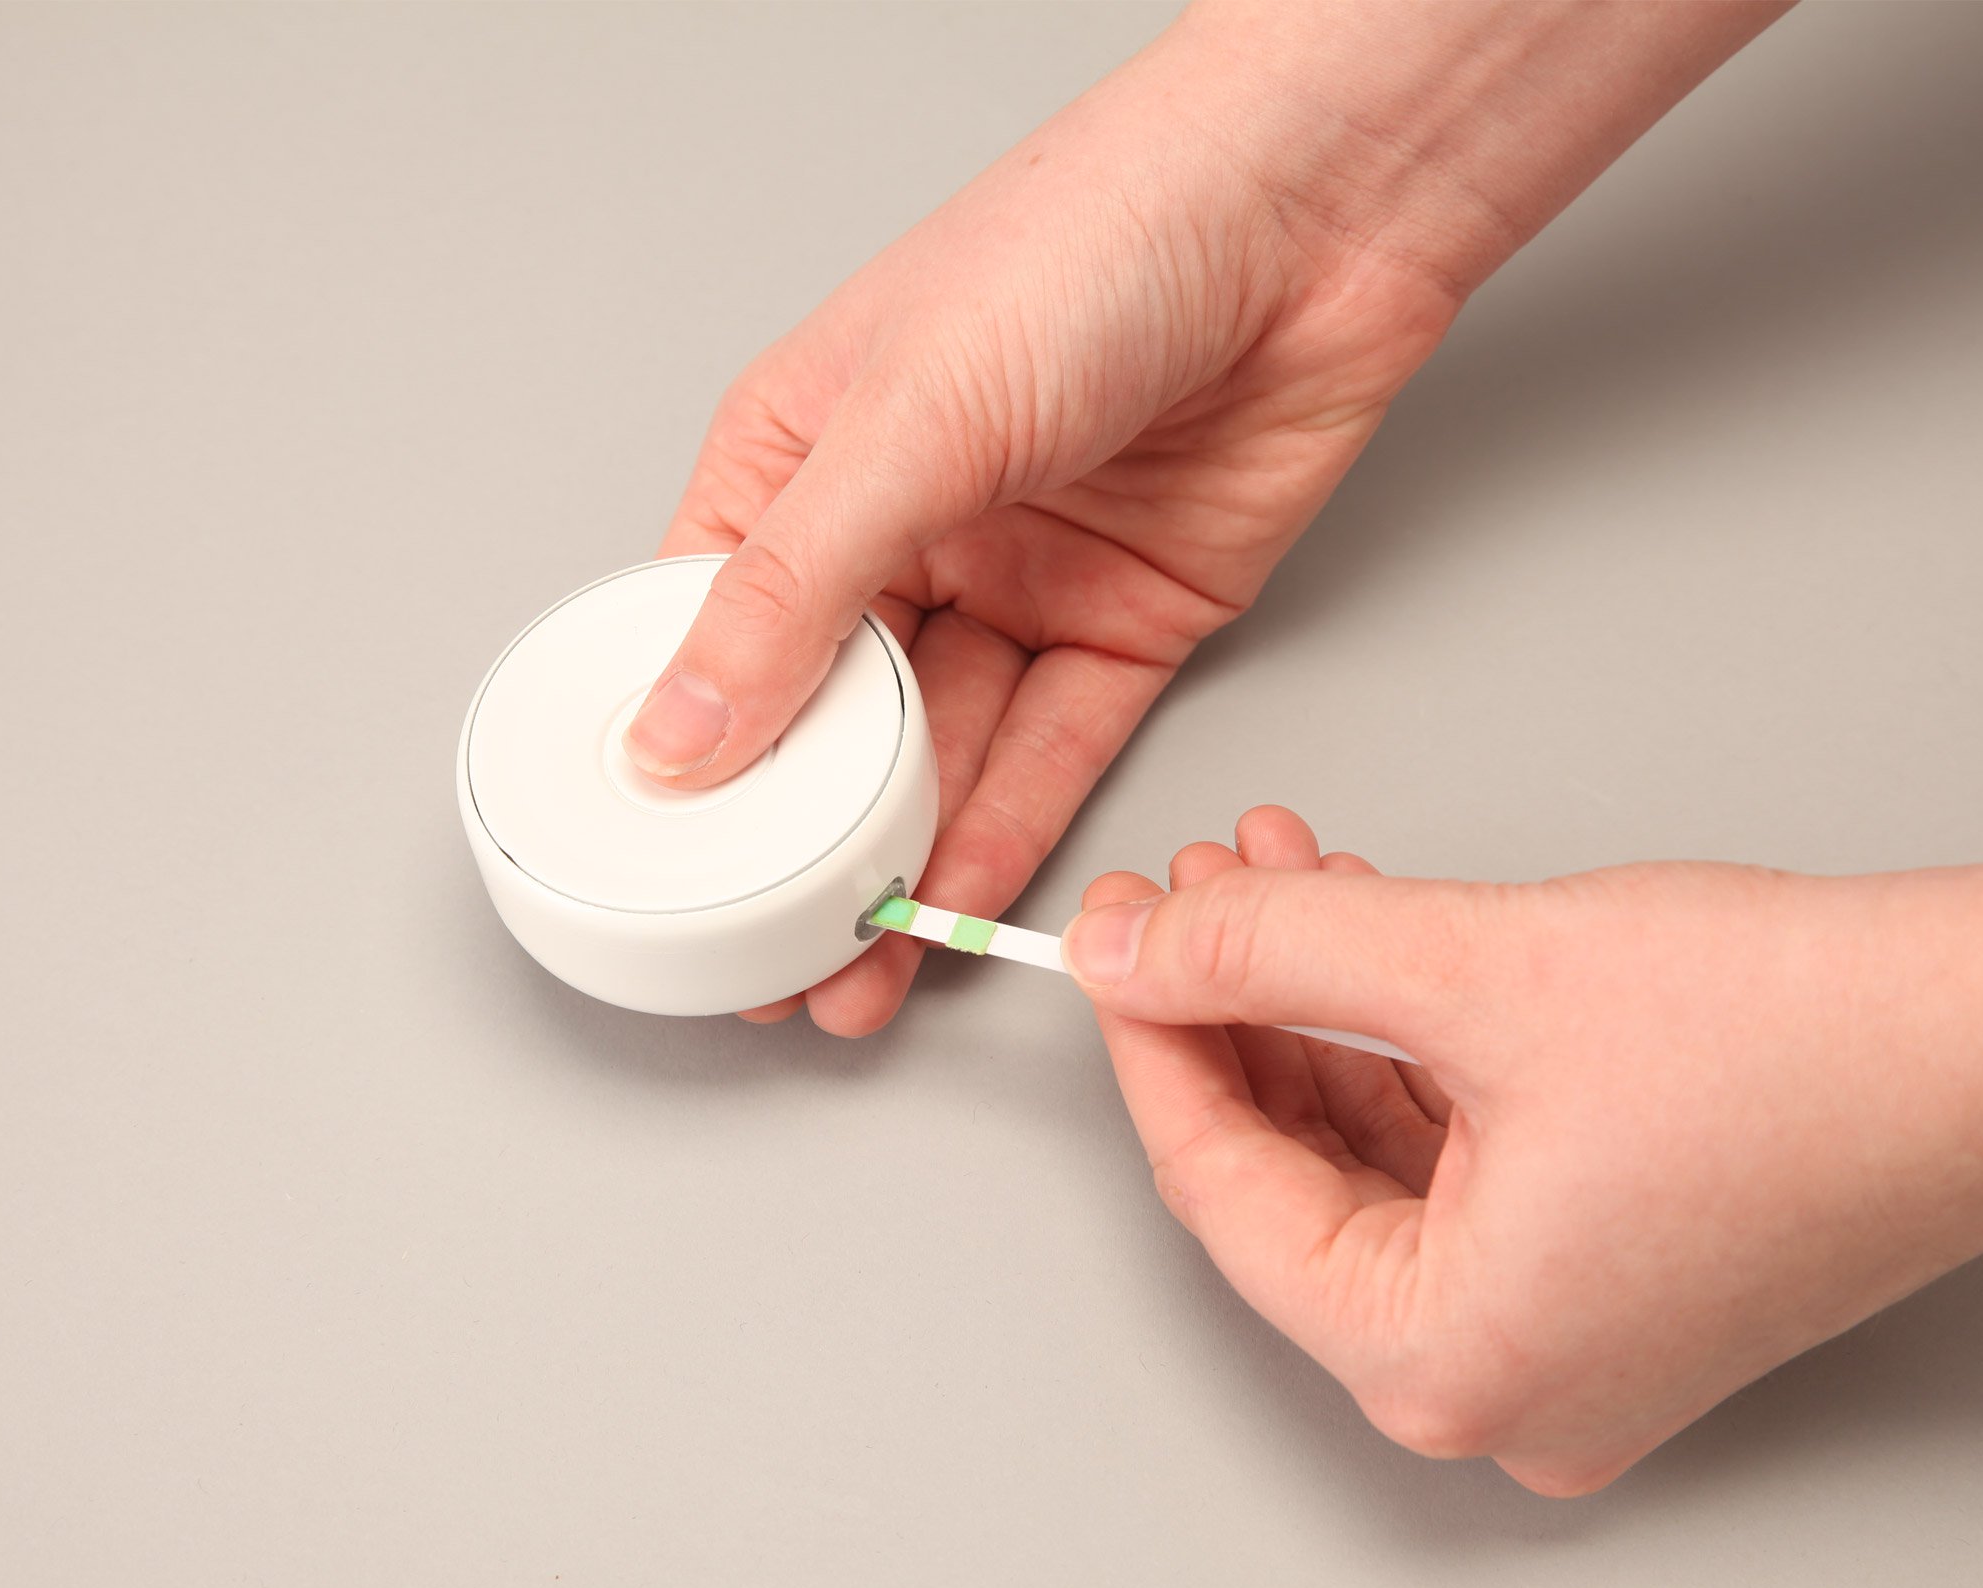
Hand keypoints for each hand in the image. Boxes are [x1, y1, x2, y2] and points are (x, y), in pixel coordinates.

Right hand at [625, 2, 1785, 1033]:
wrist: (1316, 217)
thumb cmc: (1099, 239)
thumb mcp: (909, 419)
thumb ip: (799, 589)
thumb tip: (683, 730)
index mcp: (808, 454)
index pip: (711, 629)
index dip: (684, 754)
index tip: (666, 873)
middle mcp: (906, 526)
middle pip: (831, 720)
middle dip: (799, 849)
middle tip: (763, 964)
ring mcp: (1018, 580)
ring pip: (941, 755)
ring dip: (898, 866)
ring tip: (848, 976)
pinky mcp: (1128, 622)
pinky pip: (1054, 747)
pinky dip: (1008, 828)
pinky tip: (956, 903)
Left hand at [1065, 803, 1982, 1494]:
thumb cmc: (1804, 1038)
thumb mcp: (1473, 970)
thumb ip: (1270, 951)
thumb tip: (1137, 946)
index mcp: (1446, 1365)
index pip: (1222, 1194)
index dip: (1153, 1044)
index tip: (1118, 940)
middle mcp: (1503, 1391)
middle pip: (1294, 1181)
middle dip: (1238, 1009)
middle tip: (1197, 890)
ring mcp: (1568, 1345)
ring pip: (1374, 1162)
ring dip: (1319, 1010)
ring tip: (1280, 875)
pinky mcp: (1618, 1280)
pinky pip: (1458, 1169)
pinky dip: (1406, 1051)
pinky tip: (1372, 936)